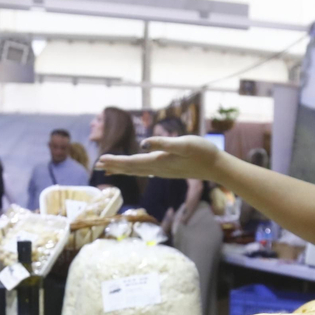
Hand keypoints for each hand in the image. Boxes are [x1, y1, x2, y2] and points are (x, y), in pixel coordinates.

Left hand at [98, 135, 220, 180]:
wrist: (216, 166)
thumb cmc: (202, 152)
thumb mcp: (184, 144)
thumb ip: (164, 144)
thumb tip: (144, 143)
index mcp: (158, 162)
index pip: (132, 163)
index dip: (115, 162)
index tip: (101, 160)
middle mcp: (158, 169)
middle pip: (131, 168)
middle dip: (114, 166)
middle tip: (98, 164)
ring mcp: (163, 171)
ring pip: (137, 170)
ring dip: (122, 169)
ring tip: (109, 168)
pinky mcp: (168, 169)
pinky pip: (145, 170)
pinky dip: (134, 169)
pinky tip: (133, 168)